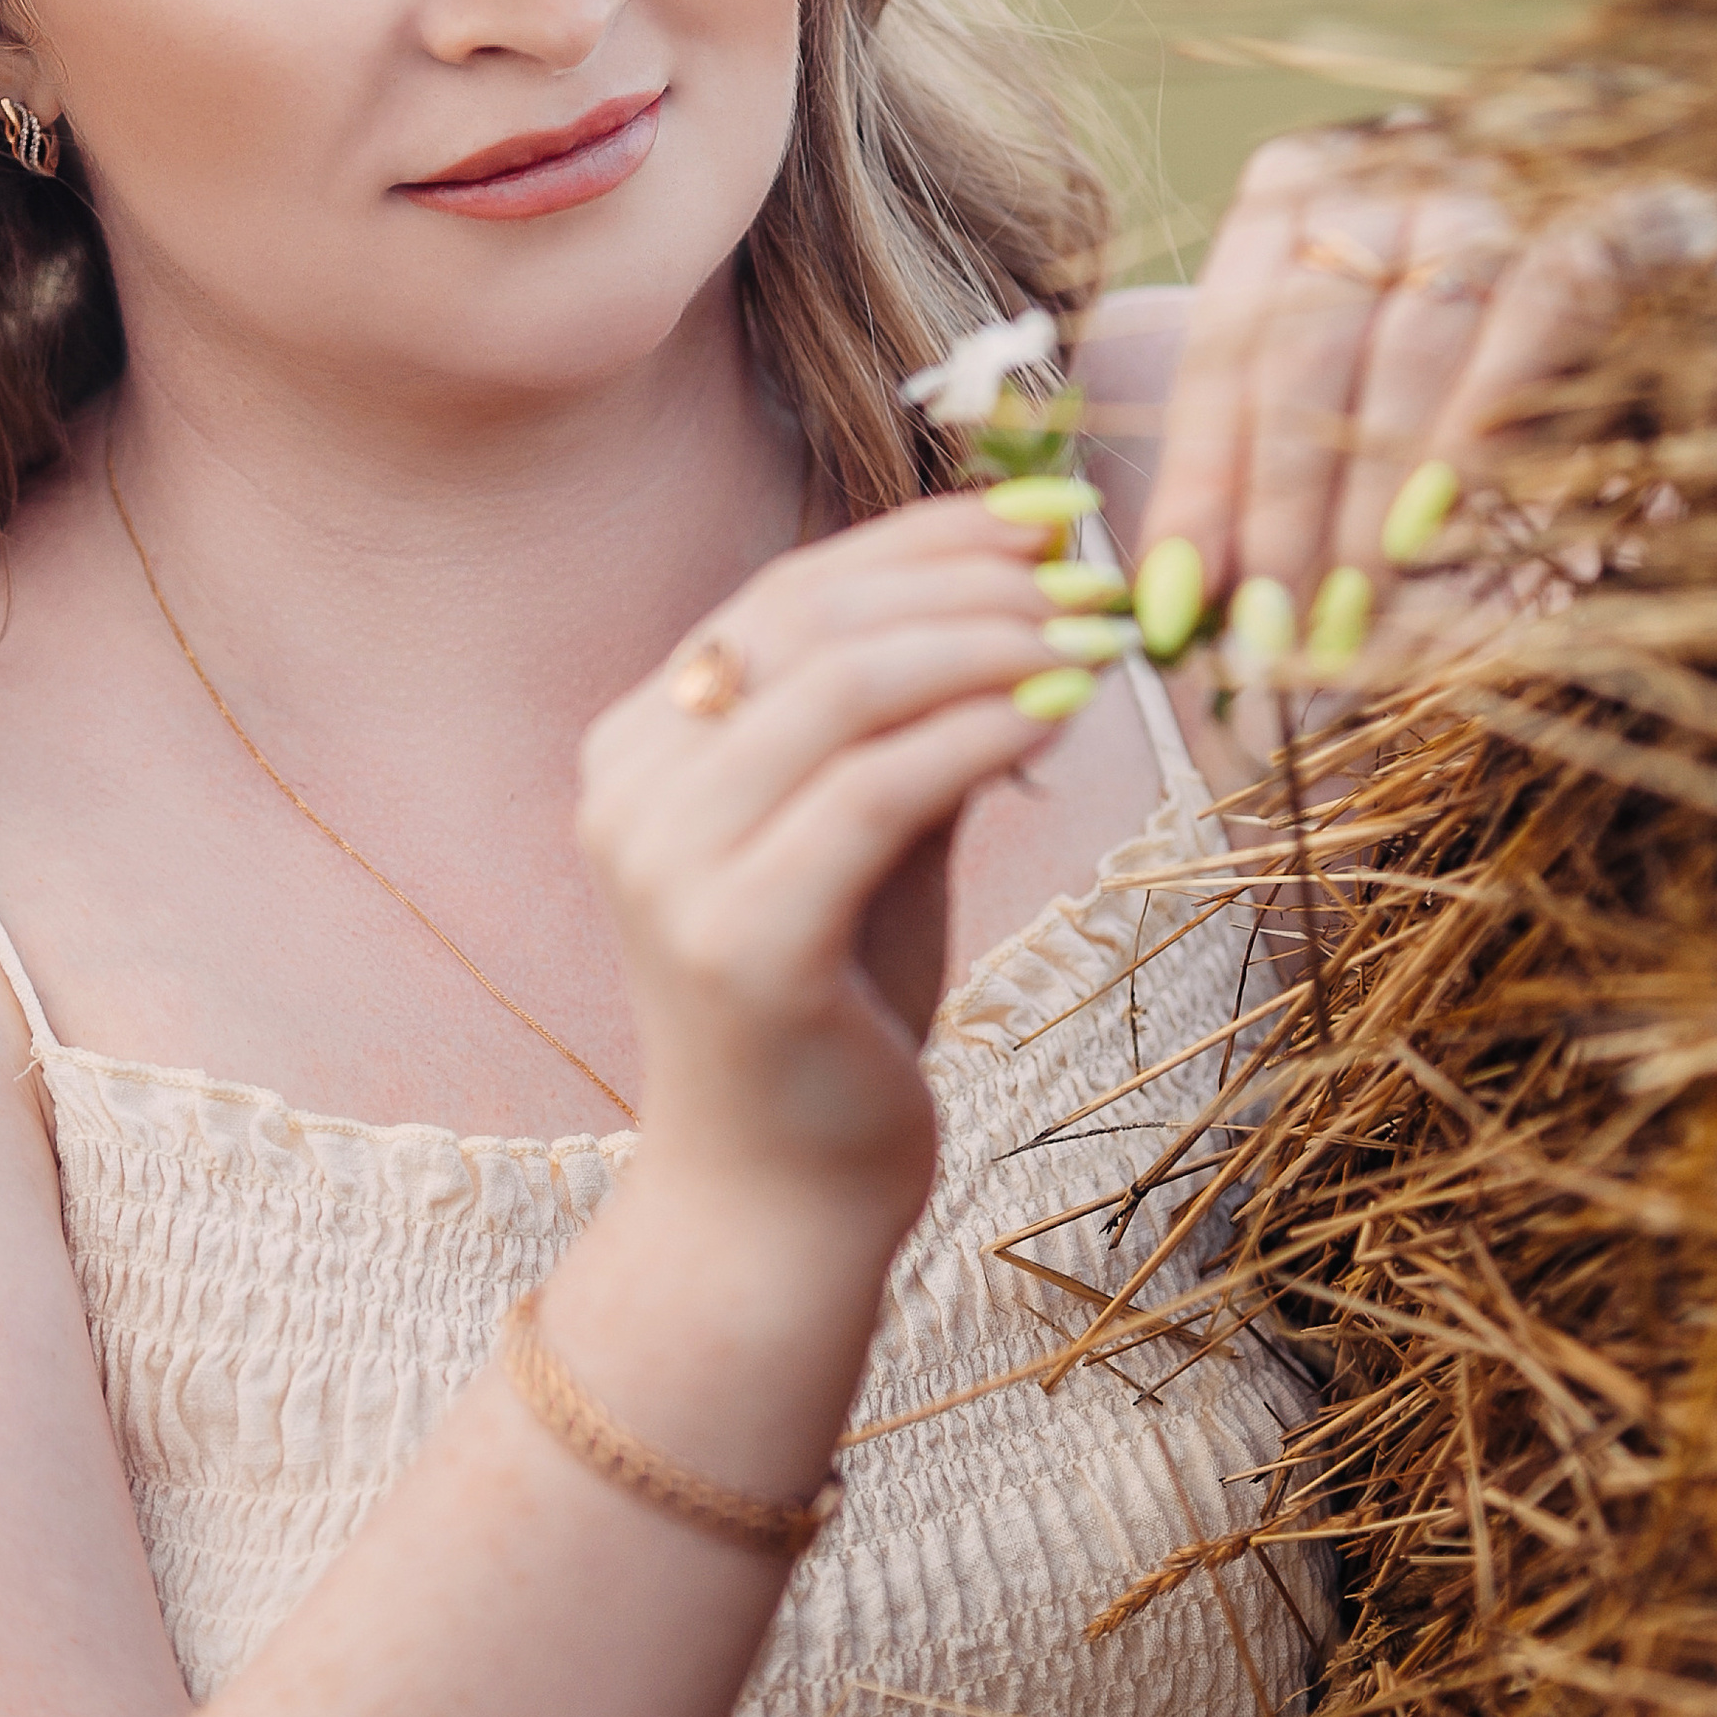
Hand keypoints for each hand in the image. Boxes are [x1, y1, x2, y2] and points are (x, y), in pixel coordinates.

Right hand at [577, 497, 1057, 1243]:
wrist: (775, 1198)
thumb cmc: (835, 1010)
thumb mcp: (873, 834)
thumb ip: (913, 721)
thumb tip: (1026, 591)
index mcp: (640, 744)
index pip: (787, 595)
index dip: (924, 540)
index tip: (1046, 517)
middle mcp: (628, 788)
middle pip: (810, 622)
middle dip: (968, 582)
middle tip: (1088, 579)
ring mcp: (668, 866)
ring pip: (839, 690)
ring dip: (985, 644)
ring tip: (1088, 640)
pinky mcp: (737, 940)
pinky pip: (873, 791)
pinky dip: (977, 734)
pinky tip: (1057, 719)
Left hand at [1141, 130, 1620, 627]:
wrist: (1688, 239)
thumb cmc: (1484, 348)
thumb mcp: (1358, 386)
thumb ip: (1273, 464)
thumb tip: (1185, 599)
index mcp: (1297, 184)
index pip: (1224, 345)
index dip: (1201, 485)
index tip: (1173, 606)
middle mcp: (1390, 160)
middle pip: (1305, 349)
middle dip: (1279, 513)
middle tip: (1266, 639)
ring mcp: (1509, 174)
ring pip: (1413, 344)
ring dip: (1370, 501)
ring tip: (1341, 622)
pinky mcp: (1627, 204)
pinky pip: (1543, 316)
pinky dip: (1479, 432)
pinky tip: (1432, 534)